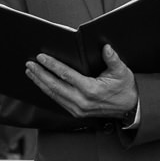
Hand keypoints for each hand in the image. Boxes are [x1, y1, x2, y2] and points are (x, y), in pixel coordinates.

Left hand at [24, 43, 138, 120]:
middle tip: (29, 64)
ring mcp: (78, 109)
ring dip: (40, 83)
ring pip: (54, 95)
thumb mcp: (122, 71)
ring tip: (31, 72)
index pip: (66, 75)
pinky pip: (58, 101)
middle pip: (54, 86)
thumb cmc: (125, 87)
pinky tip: (42, 84)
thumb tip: (106, 48)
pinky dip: (48, 91)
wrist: (130, 108)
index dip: (52, 65)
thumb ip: (112, 59)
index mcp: (91, 90)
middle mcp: (82, 101)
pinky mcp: (76, 112)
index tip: (41, 57)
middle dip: (40, 74)